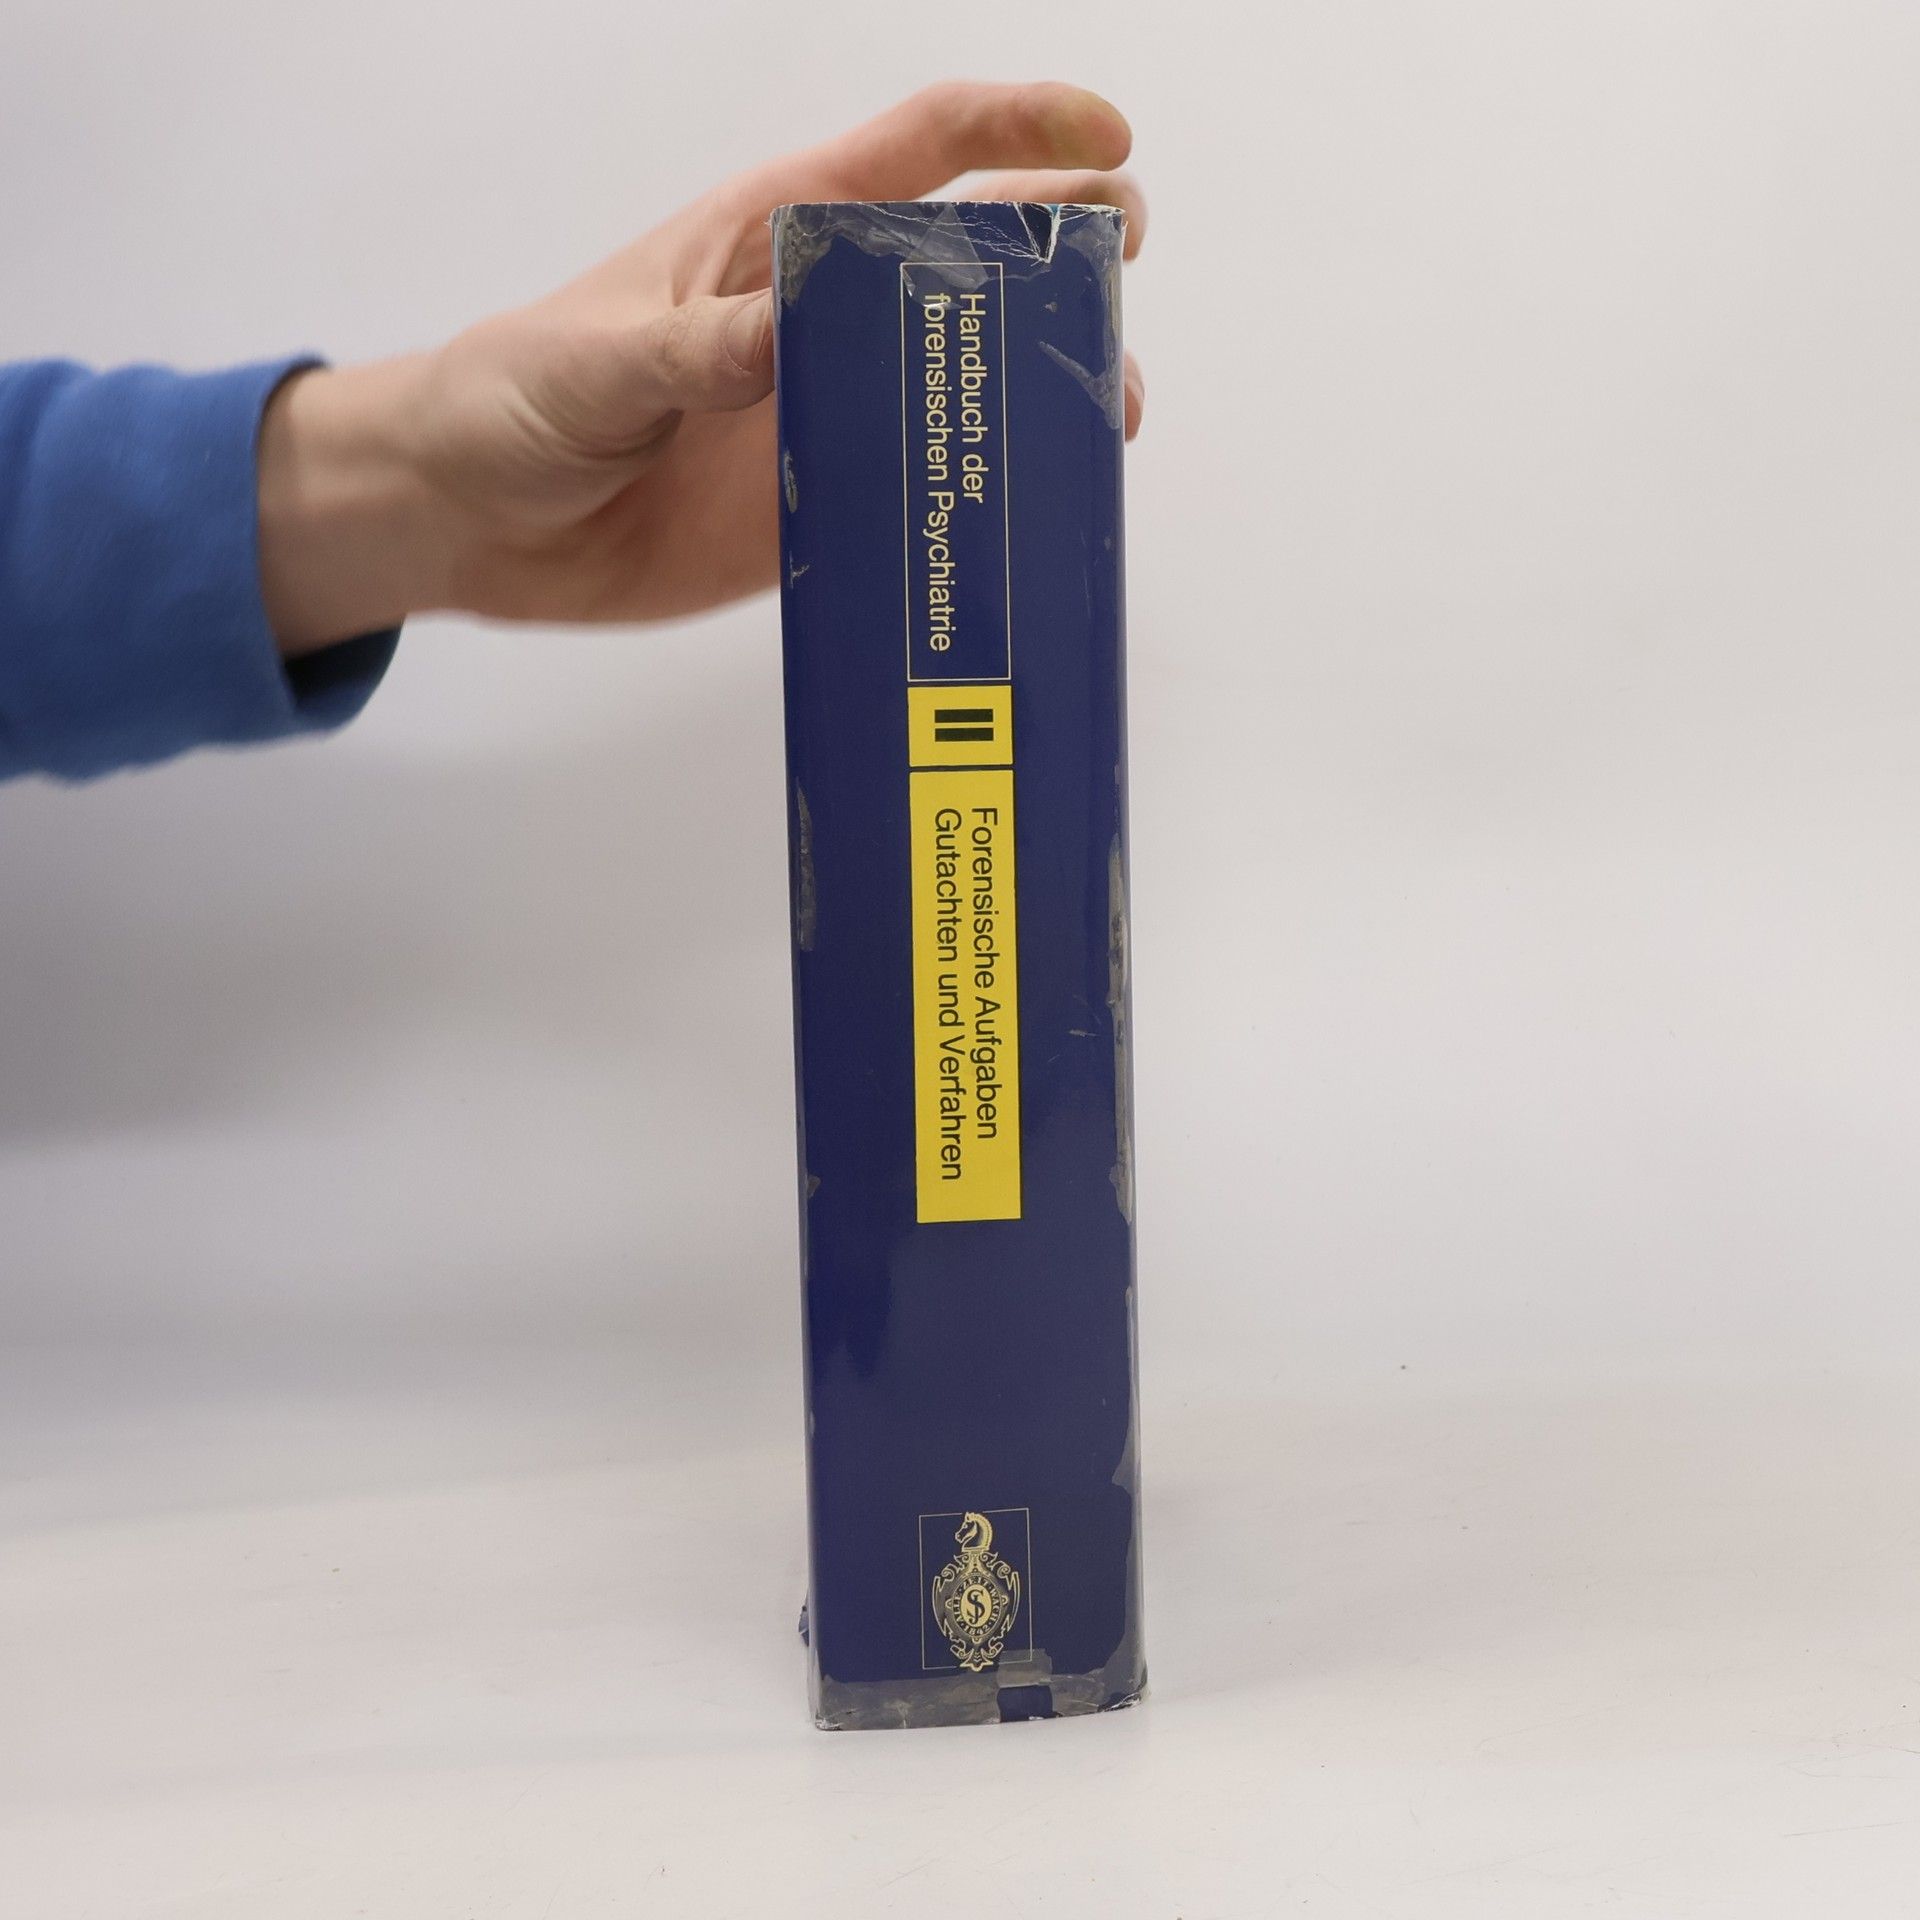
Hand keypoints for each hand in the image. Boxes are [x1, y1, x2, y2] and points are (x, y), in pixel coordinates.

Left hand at [258, 81, 1146, 655]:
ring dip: (1045, 382)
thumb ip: (698, 351)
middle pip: (970, 259)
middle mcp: (825, 320)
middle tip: (1122, 261)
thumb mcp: (599, 361)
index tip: (1106, 136)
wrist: (474, 518)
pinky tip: (1034, 510)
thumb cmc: (516, 397)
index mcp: (776, 239)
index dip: (1017, 128)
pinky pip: (922, 496)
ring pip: (966, 382)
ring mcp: (830, 416)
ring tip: (1106, 404)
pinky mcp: (822, 509)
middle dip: (1061, 245)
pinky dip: (984, 497)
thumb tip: (790, 337)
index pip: (918, 153)